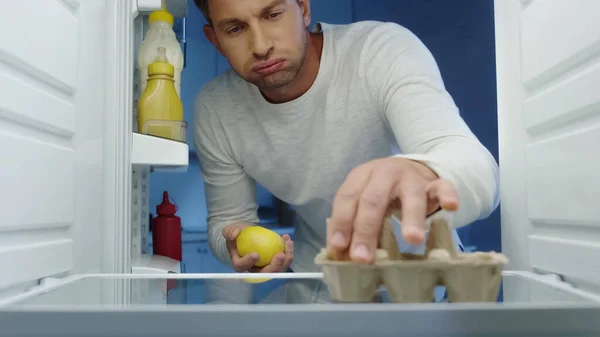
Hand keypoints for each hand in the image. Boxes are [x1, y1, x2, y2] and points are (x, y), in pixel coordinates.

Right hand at [222, 223, 293, 272]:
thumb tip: (234, 234)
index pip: (241, 266)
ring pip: (277, 269)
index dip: (248, 262)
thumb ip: (230, 231)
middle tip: (281, 254)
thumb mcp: (230, 230)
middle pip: (264, 274)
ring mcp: (265, 267)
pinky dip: (288, 251)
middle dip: (274, 266)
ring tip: (288, 243)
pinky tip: (287, 239)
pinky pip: (283, 261)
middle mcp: (253, 269)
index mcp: (239, 263)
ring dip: (286, 258)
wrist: (247, 235)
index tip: (256, 254)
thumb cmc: (238, 234)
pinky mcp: (274, 263)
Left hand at [327, 157, 458, 262]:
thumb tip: (340, 255)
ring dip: (411, 218)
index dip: (342, 222)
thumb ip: (353, 224)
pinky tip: (451, 207)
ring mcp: (411, 177)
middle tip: (363, 258)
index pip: (347, 198)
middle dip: (366, 230)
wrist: (412, 168)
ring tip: (411, 240)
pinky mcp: (434, 182)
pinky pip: (443, 187)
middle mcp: (384, 173)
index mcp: (361, 176)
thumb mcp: (363, 202)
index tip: (339, 247)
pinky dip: (447, 195)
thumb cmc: (381, 192)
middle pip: (373, 200)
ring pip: (411, 196)